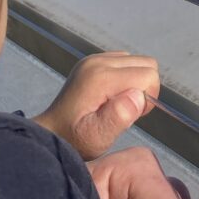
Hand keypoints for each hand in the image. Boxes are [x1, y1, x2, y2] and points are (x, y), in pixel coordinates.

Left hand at [36, 51, 159, 158]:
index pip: (148, 75)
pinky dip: (127, 80)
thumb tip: (138, 96)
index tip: (131, 115)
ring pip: (138, 62)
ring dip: (136, 84)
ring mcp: (95, 58)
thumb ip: (117, 117)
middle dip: (144, 90)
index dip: (147, 99)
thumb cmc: (73, 139)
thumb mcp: (96, 137)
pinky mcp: (94, 61)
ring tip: (118, 106)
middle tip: (127, 111)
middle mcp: (98, 61)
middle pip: (147, 64)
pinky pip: (126, 63)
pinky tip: (113, 98)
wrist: (50, 131)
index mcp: (100, 77)